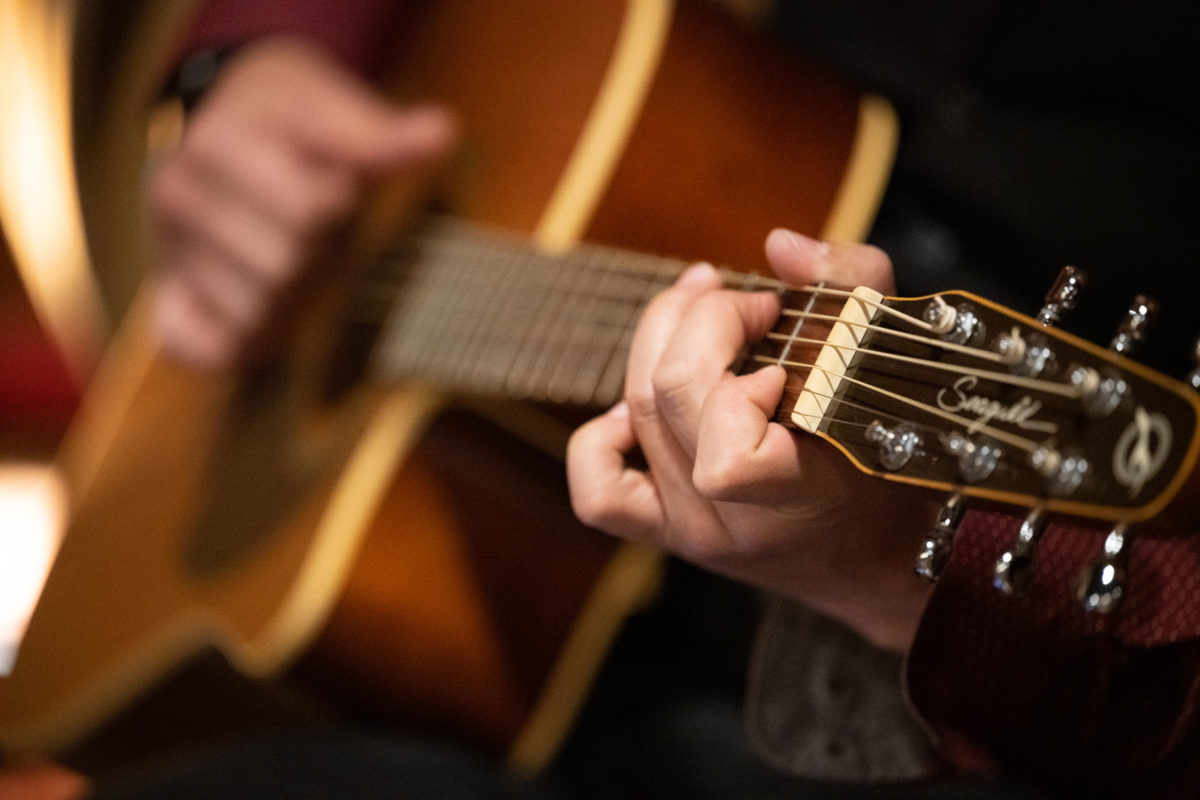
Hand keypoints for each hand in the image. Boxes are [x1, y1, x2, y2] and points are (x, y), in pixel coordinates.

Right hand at [150, 36, 456, 367]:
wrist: (224, 118)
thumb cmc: (291, 119)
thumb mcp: (332, 106)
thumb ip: (380, 133)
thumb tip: (444, 133)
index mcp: (218, 144)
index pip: (310, 212)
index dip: (339, 205)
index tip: (333, 186)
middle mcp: (176, 197)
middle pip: (286, 268)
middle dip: (319, 253)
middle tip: (314, 229)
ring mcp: (166, 250)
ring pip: (256, 315)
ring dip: (293, 299)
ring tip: (290, 257)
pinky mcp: (166, 297)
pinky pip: (205, 350)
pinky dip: (239, 346)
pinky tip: (259, 315)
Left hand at [567, 229, 935, 652]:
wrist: (884, 562)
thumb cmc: (902, 460)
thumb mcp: (897, 364)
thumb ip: (854, 286)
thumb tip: (779, 246)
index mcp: (796, 495)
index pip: (727, 455)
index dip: (736, 379)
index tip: (783, 348)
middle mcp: (730, 524)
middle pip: (666, 395)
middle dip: (700, 318)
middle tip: (748, 302)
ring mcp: (690, 531)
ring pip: (633, 413)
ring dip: (662, 343)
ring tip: (706, 320)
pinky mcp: (664, 532)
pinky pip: (598, 488)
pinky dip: (605, 434)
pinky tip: (642, 408)